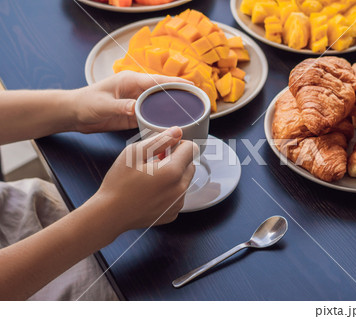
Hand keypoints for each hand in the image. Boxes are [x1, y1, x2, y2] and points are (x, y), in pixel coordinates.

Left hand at [71, 71, 192, 133]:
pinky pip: (151, 116)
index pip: (157, 81)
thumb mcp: (102, 105)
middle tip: (197, 102)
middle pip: (163, 92)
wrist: (74, 114)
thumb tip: (136, 108)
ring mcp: (136, 103)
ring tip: (190, 115)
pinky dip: (161, 120)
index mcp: (131, 81)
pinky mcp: (134, 115)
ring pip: (159, 105)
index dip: (175, 83)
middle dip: (180, 95)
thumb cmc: (85, 104)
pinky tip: (171, 127)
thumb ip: (120, 106)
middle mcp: (136, 90)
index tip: (191, 86)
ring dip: (172, 109)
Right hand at [89, 127, 197, 234]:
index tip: (163, 149)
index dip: (177, 144)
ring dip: (173, 175)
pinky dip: (169, 191)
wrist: (109, 215)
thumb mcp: (134, 153)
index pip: (192, 148)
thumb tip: (177, 131)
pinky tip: (151, 192)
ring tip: (150, 178)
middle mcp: (180, 189)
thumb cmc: (118, 183)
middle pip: (190, 164)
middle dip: (176, 159)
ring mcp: (177, 204)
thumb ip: (160, 140)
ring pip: (185, 180)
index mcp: (173, 172)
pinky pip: (178, 196)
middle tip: (154, 162)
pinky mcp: (172, 213)